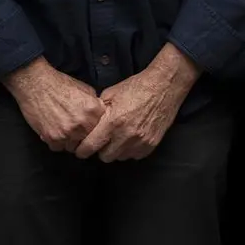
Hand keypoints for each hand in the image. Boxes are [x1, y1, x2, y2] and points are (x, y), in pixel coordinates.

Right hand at [2, 57, 105, 151]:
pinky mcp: (52, 138)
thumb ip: (96, 105)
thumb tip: (101, 116)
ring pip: (72, 147)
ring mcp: (67, 132)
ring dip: (68, 141)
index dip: (94, 130)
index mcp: (93, 110)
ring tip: (61, 127)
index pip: (101, 130)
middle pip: (87, 141)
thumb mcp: (85, 89)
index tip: (88, 129)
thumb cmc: (59, 84)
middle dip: (81, 137)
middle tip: (73, 128)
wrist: (35, 83)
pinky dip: (55, 141)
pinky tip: (52, 128)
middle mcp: (83, 123)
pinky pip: (58, 148)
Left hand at [75, 44, 199, 161]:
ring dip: (116, 150)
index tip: (80, 150)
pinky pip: (134, 156)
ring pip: (120, 157)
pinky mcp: (151, 145)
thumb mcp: (111, 93)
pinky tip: (131, 137)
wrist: (164, 86)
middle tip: (102, 140)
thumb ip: (99, 110)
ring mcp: (140, 142)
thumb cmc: (137, 87)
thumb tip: (88, 122)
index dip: (83, 150)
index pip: (91, 146)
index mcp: (113, 121)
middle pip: (105, 157)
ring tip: (118, 136)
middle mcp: (126, 135)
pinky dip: (130, 149)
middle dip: (101, 150)